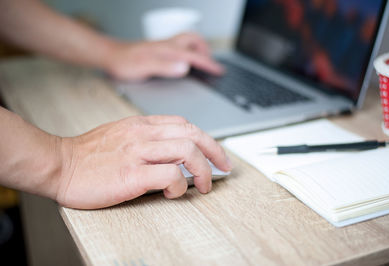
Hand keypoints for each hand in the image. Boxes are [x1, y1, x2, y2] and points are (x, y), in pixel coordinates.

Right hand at [57, 115, 231, 208]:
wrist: (59, 164)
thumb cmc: (88, 153)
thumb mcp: (121, 134)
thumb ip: (146, 137)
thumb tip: (172, 151)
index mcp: (142, 124)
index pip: (185, 125)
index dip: (206, 139)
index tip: (215, 154)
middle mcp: (143, 134)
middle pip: (194, 134)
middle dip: (216, 152)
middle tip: (223, 168)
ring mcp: (138, 153)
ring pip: (187, 151)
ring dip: (203, 170)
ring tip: (204, 185)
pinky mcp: (131, 175)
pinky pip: (170, 175)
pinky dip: (180, 185)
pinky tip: (175, 193)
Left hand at [104, 33, 223, 80]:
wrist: (111, 56)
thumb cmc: (124, 63)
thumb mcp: (144, 67)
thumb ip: (165, 67)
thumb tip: (184, 67)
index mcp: (167, 50)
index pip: (194, 56)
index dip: (208, 64)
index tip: (219, 71)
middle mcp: (167, 46)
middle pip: (194, 40)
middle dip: (206, 50)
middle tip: (211, 63)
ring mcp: (164, 47)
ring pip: (187, 41)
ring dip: (197, 48)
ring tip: (202, 61)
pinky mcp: (159, 50)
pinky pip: (180, 46)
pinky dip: (188, 51)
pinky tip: (184, 61)